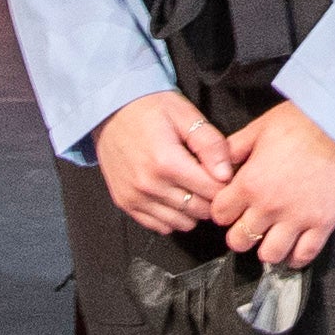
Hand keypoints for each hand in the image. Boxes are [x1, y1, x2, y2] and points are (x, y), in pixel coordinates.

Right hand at [95, 86, 235, 235]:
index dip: (225, 184)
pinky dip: (172, 217)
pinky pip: (159, 226)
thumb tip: (226, 174)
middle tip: (208, 180)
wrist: (108, 110)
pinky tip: (174, 196)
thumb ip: (210, 144)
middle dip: (211, 198)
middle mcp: (149, 185)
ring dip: (193, 210)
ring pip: (182, 223)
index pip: (212, 191)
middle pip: (199, 210)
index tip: (223, 174)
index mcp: (167, 162)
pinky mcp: (125, 203)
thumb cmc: (149, 108)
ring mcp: (135, 197)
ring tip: (191, 188)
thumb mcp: (185, 114)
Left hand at [217, 102, 334, 267]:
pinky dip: (296, 258)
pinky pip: (304, 255)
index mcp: (250, 183)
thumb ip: (233, 149)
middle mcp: (269, 206)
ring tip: (272, 238)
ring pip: (269, 255)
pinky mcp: (323, 224)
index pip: (220, 215)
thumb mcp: (259, 128)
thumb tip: (218, 164)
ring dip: (266, 249)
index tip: (230, 208)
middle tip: (249, 225)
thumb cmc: (302, 121)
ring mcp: (297, 218)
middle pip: (239, 240)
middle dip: (239, 234)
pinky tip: (293, 250)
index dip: (222, 211)